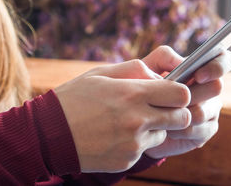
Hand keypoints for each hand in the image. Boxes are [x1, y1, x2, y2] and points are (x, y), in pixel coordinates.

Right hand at [54, 60, 191, 171]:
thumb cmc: (75, 98)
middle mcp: (137, 120)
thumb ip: (136, 70)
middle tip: (159, 108)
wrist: (48, 134)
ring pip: (164, 135)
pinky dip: (137, 143)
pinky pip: (145, 150)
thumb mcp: (102, 73)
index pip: (182, 94)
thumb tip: (159, 76)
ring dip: (155, 128)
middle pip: (182, 118)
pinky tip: (116, 136)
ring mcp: (133, 144)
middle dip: (176, 112)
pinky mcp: (127, 160)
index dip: (180, 93)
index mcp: (133, 94)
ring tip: (130, 122)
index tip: (171, 93)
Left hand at [142, 46, 230, 157]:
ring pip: (202, 112)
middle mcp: (211, 88)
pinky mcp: (205, 131)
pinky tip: (166, 128)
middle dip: (193, 93)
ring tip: (161, 113)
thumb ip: (163, 57)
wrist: (136, 119)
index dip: (217, 66)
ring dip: (179, 113)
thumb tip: (180, 64)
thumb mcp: (147, 66)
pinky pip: (196, 130)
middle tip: (174, 98)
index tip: (198, 76)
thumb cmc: (143, 85)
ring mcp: (211, 110)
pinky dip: (177, 130)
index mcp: (202, 67)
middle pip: (216, 87)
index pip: (224, 59)